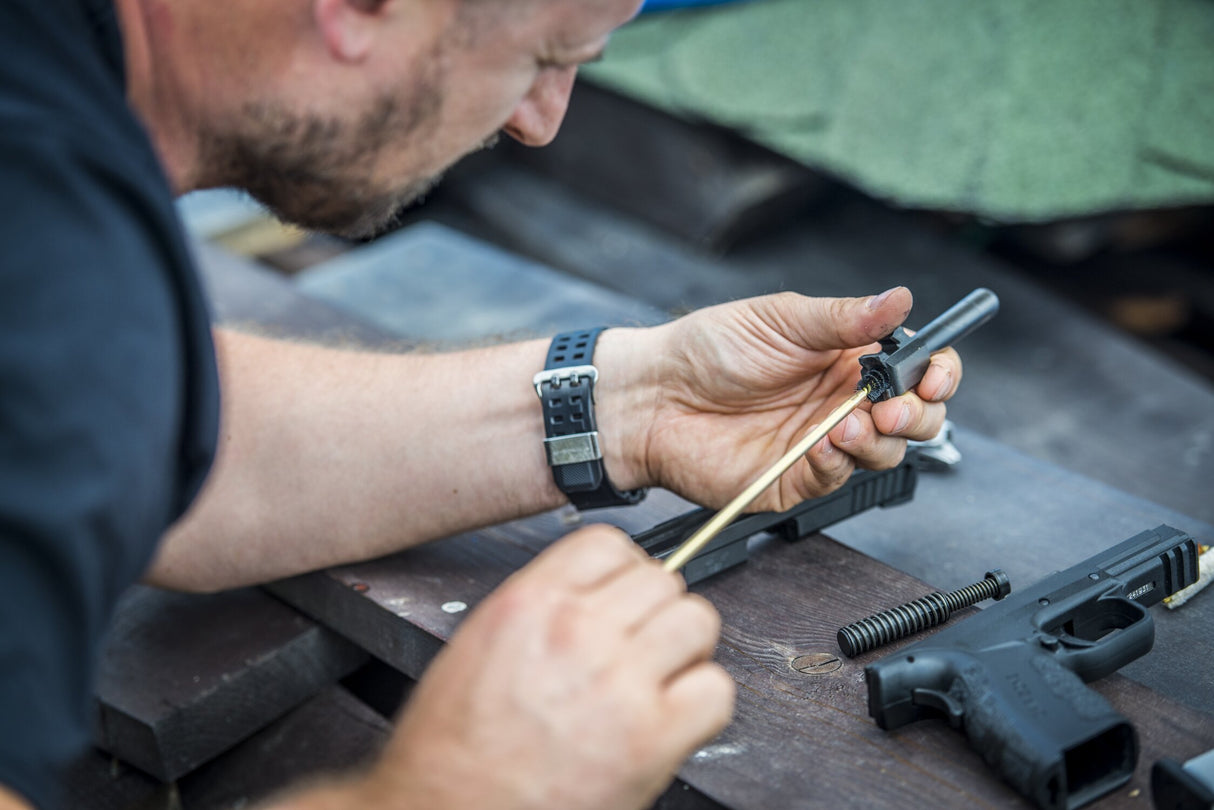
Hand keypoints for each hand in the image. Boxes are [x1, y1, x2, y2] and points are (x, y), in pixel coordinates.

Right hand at [357, 526, 733, 809]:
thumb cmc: (454, 745)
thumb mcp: (482, 641)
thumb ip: (543, 605)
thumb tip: (595, 592)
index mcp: (532, 602)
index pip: (610, 544)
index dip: (625, 570)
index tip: (624, 594)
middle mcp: (579, 632)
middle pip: (662, 580)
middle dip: (655, 611)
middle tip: (641, 643)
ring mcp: (620, 682)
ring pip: (697, 623)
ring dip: (685, 649)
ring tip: (660, 677)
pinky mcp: (652, 738)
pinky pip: (715, 691)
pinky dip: (702, 703)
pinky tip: (672, 717)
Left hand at [598, 287, 960, 511]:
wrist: (655, 395)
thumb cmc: (708, 349)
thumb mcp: (781, 319)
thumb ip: (845, 318)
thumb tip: (900, 299)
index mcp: (847, 357)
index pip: (915, 369)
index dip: (937, 374)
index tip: (934, 376)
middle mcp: (842, 401)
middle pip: (914, 417)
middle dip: (919, 414)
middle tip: (893, 407)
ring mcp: (822, 442)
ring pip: (884, 454)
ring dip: (879, 440)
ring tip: (846, 422)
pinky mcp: (796, 478)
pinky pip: (837, 479)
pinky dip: (839, 463)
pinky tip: (820, 444)